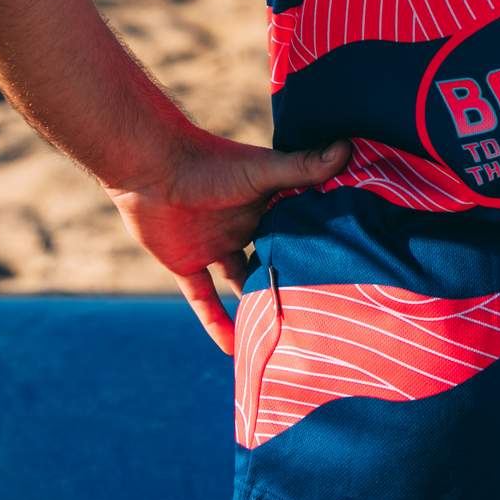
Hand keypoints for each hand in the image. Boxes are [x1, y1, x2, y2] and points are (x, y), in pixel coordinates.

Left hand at [108, 132, 349, 352]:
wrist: (151, 166)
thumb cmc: (210, 161)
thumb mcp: (264, 170)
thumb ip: (303, 167)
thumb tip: (348, 148)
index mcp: (265, 204)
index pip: (297, 231)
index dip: (317, 249)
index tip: (345, 272)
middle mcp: (242, 226)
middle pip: (271, 260)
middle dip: (290, 281)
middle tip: (320, 313)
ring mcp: (214, 246)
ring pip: (240, 283)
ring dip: (255, 306)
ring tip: (283, 336)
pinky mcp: (186, 263)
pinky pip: (203, 300)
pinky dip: (216, 323)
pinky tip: (234, 350)